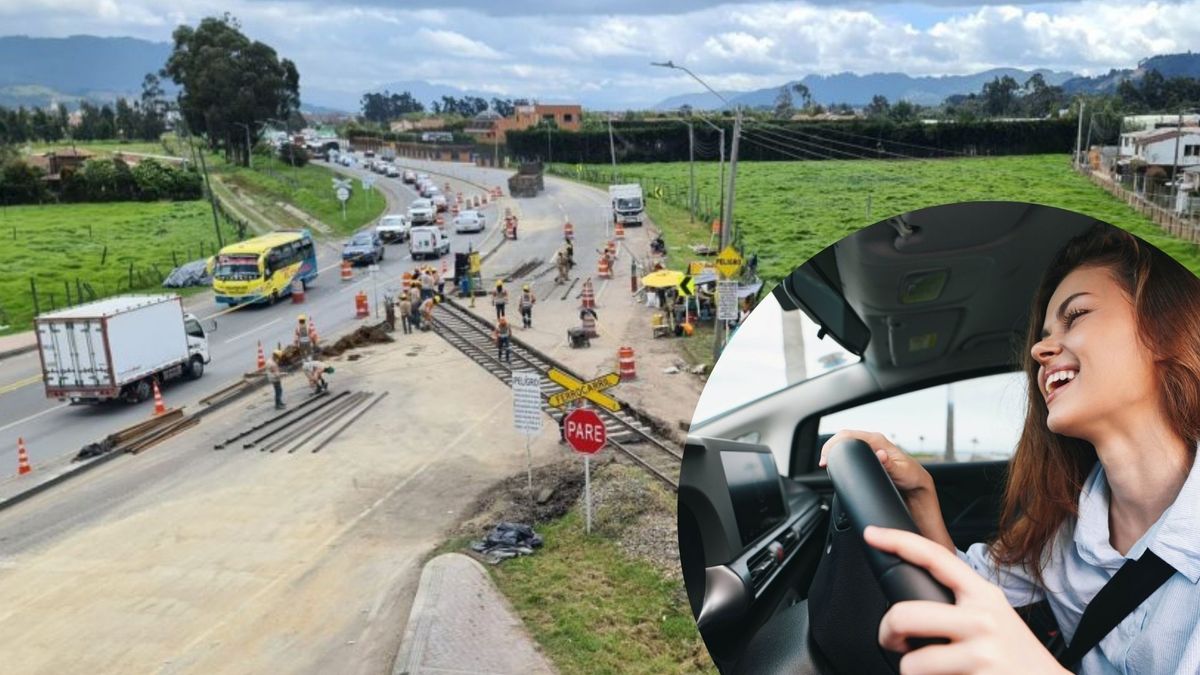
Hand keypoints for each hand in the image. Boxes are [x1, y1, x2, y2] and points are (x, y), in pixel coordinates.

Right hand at [819, 429, 931, 495]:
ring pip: (846, 443)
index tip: (826, 458)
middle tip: (823, 463)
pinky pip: (851, 450)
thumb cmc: (911, 477)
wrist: (916, 484)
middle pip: (844, 437)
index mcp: (878, 441)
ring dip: (834, 450)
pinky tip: (836, 463)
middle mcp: (873, 442)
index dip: (835, 444)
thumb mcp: (902, 472)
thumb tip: (880, 455)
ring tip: (826, 463)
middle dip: (830, 447)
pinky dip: (840, 455)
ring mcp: (870, 448)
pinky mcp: (869, 455)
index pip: (850, 435)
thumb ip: (890, 464)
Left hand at [865, 526, 1066, 674]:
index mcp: (982, 595)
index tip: (872, 535)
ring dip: (913, 673)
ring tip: (935, 672)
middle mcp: (982, 619)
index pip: (935, 557)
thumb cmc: (1015, 656)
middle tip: (894, 643)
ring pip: (911, 664)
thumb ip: (958, 603)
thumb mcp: (993, 617)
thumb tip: (910, 604)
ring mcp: (982, 653)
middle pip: (904, 615)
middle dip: (887, 634)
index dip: (898, 541)